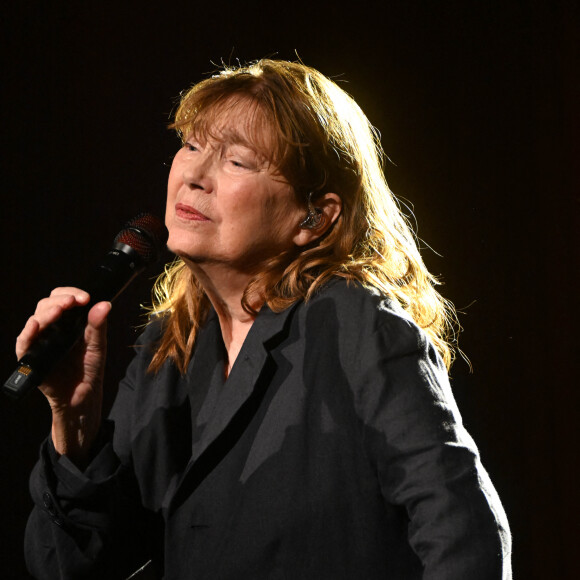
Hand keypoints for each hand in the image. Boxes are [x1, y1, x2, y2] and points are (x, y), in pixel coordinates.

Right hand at [16, 287, 110, 461]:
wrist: (81, 396)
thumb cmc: (89, 369)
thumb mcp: (97, 346)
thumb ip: (99, 326)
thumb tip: (105, 304)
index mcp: (68, 322)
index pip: (63, 298)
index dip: (72, 294)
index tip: (85, 297)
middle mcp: (51, 328)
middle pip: (47, 304)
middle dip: (60, 300)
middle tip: (73, 302)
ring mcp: (40, 341)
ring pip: (36, 318)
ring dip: (47, 312)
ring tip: (60, 311)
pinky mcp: (30, 356)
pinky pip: (24, 342)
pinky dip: (28, 332)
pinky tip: (35, 326)